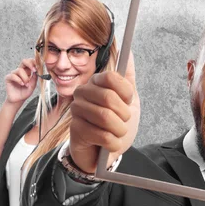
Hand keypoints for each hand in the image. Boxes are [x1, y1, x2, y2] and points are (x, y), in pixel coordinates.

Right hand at [4, 58, 37, 103]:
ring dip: (25, 78)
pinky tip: (21, 84)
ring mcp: (14, 74)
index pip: (30, 62)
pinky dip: (19, 80)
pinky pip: (13, 76)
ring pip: (19, 70)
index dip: (34, 62)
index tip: (38, 66)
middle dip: (30, 64)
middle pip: (24, 61)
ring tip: (26, 84)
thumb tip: (37, 70)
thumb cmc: (25, 92)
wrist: (18, 100)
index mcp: (27, 71)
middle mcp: (20, 71)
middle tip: (34, 70)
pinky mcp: (8, 78)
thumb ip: (35, 78)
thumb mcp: (32, 85)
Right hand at [69, 52, 140, 172]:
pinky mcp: (75, 129)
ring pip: (106, 117)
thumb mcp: (128, 101)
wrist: (103, 153)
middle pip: (108, 97)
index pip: (111, 77)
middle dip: (124, 115)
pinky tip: (110, 144)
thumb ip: (128, 78)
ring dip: (119, 130)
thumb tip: (129, 52)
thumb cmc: (115, 125)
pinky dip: (113, 143)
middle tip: (123, 122)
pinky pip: (102, 135)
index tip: (128, 101)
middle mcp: (83, 92)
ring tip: (117, 133)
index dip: (125, 91)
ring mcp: (76, 110)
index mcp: (96, 82)